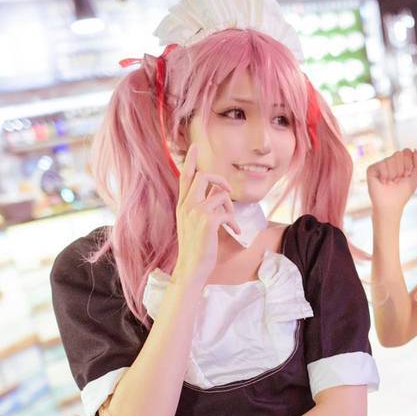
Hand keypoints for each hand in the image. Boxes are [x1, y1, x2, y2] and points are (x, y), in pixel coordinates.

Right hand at [173, 145, 236, 287]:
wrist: (192, 268)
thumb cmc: (196, 248)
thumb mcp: (194, 224)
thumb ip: (202, 207)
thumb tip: (219, 192)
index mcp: (182, 205)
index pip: (185, 177)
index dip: (190, 161)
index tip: (194, 147)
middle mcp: (186, 206)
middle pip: (204, 177)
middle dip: (220, 180)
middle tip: (228, 190)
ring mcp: (196, 212)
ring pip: (220, 194)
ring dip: (230, 207)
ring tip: (231, 221)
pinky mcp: (207, 221)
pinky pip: (227, 211)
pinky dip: (234, 221)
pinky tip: (234, 231)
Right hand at [366, 149, 416, 216]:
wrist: (390, 205)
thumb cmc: (402, 193)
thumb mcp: (415, 178)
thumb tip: (414, 150)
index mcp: (400, 163)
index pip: (407, 152)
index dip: (409, 164)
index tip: (406, 175)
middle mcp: (390, 162)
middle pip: (399, 153)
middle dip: (401, 169)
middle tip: (397, 180)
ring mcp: (380, 165)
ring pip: (391, 159)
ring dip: (393, 174)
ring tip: (390, 182)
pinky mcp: (372, 169)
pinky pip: (382, 164)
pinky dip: (385, 175)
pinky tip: (383, 182)